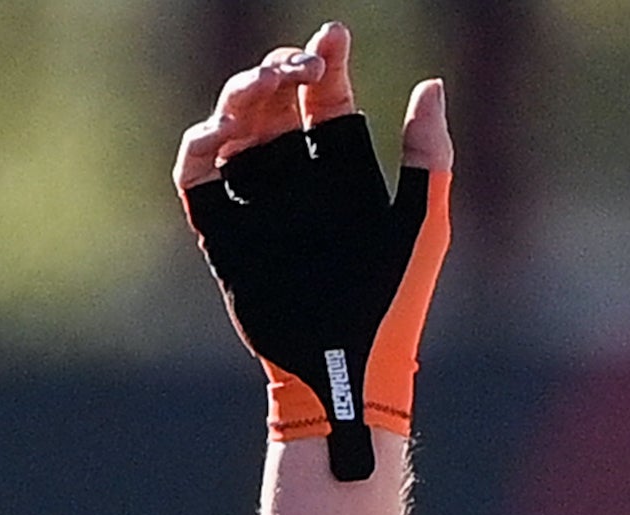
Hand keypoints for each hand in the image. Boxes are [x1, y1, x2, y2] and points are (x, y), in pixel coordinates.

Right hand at [177, 23, 452, 481]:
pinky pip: (196, 173)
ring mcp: (257, 202)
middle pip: (276, 102)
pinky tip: (224, 129)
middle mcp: (297, 182)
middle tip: (302, 60)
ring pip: (235, 124)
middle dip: (282, 69)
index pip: (327, 100)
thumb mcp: (420, 224)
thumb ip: (428, 157)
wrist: (349, 364)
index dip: (326, 62)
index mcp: (344, 175)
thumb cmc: (394, 301)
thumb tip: (432, 85)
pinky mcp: (222, 230)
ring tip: (268, 82)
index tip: (334, 34)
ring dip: (245, 93)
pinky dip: (202, 143)